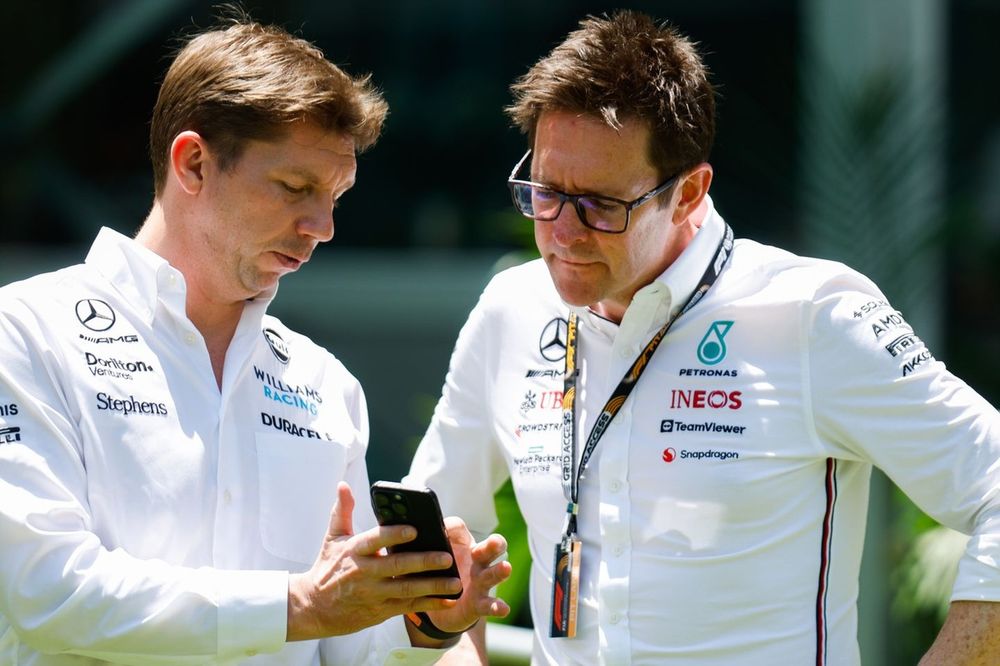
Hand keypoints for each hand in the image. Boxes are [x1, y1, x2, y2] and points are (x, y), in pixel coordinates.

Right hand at [286, 482, 461, 640]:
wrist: (312, 608)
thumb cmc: (327, 568)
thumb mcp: (332, 538)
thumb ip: (342, 511)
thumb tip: (343, 485)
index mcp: (353, 552)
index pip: (375, 540)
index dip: (394, 535)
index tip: (414, 529)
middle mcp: (364, 573)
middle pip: (397, 567)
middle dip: (423, 562)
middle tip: (446, 556)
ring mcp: (373, 594)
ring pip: (406, 590)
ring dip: (433, 586)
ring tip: (455, 581)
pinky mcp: (380, 611)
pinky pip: (408, 607)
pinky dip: (429, 604)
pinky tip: (448, 600)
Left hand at [421, 518, 511, 634]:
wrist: (437, 605)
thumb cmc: (431, 572)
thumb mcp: (422, 558)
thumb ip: (414, 547)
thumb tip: (389, 531)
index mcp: (458, 544)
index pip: (457, 528)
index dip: (451, 528)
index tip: (442, 528)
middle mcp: (474, 559)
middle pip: (486, 546)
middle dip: (493, 544)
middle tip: (495, 542)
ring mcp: (480, 580)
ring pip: (492, 572)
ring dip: (499, 570)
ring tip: (506, 567)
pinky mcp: (480, 602)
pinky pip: (490, 604)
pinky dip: (497, 606)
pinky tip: (503, 608)